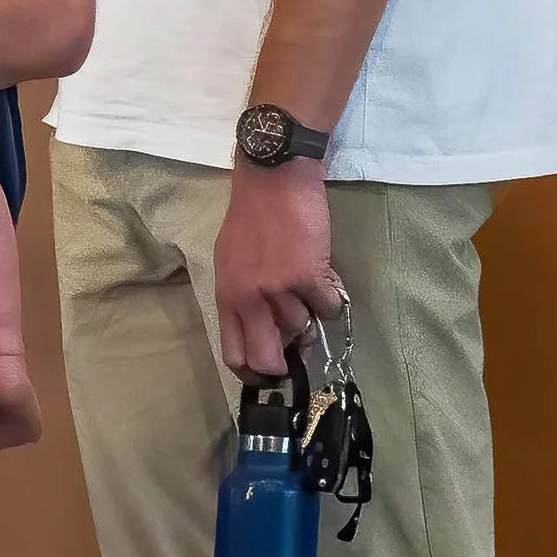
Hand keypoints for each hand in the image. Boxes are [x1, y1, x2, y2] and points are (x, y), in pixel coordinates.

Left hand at [212, 161, 343, 380]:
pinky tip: (322, 274)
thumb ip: (244, 295)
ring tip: (305, 285)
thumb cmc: (252, 216)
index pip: (233, 353)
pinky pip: (327, 307)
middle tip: (298, 351)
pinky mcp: (307, 277)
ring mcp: (277, 289)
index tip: (269, 377)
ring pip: (303, 329)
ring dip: (309, 313)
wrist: (273, 179)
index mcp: (226, 293)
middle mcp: (248, 298)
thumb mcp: (231, 258)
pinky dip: (330, 296)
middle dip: (285, 363)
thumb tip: (265, 329)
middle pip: (267, 357)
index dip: (253, 374)